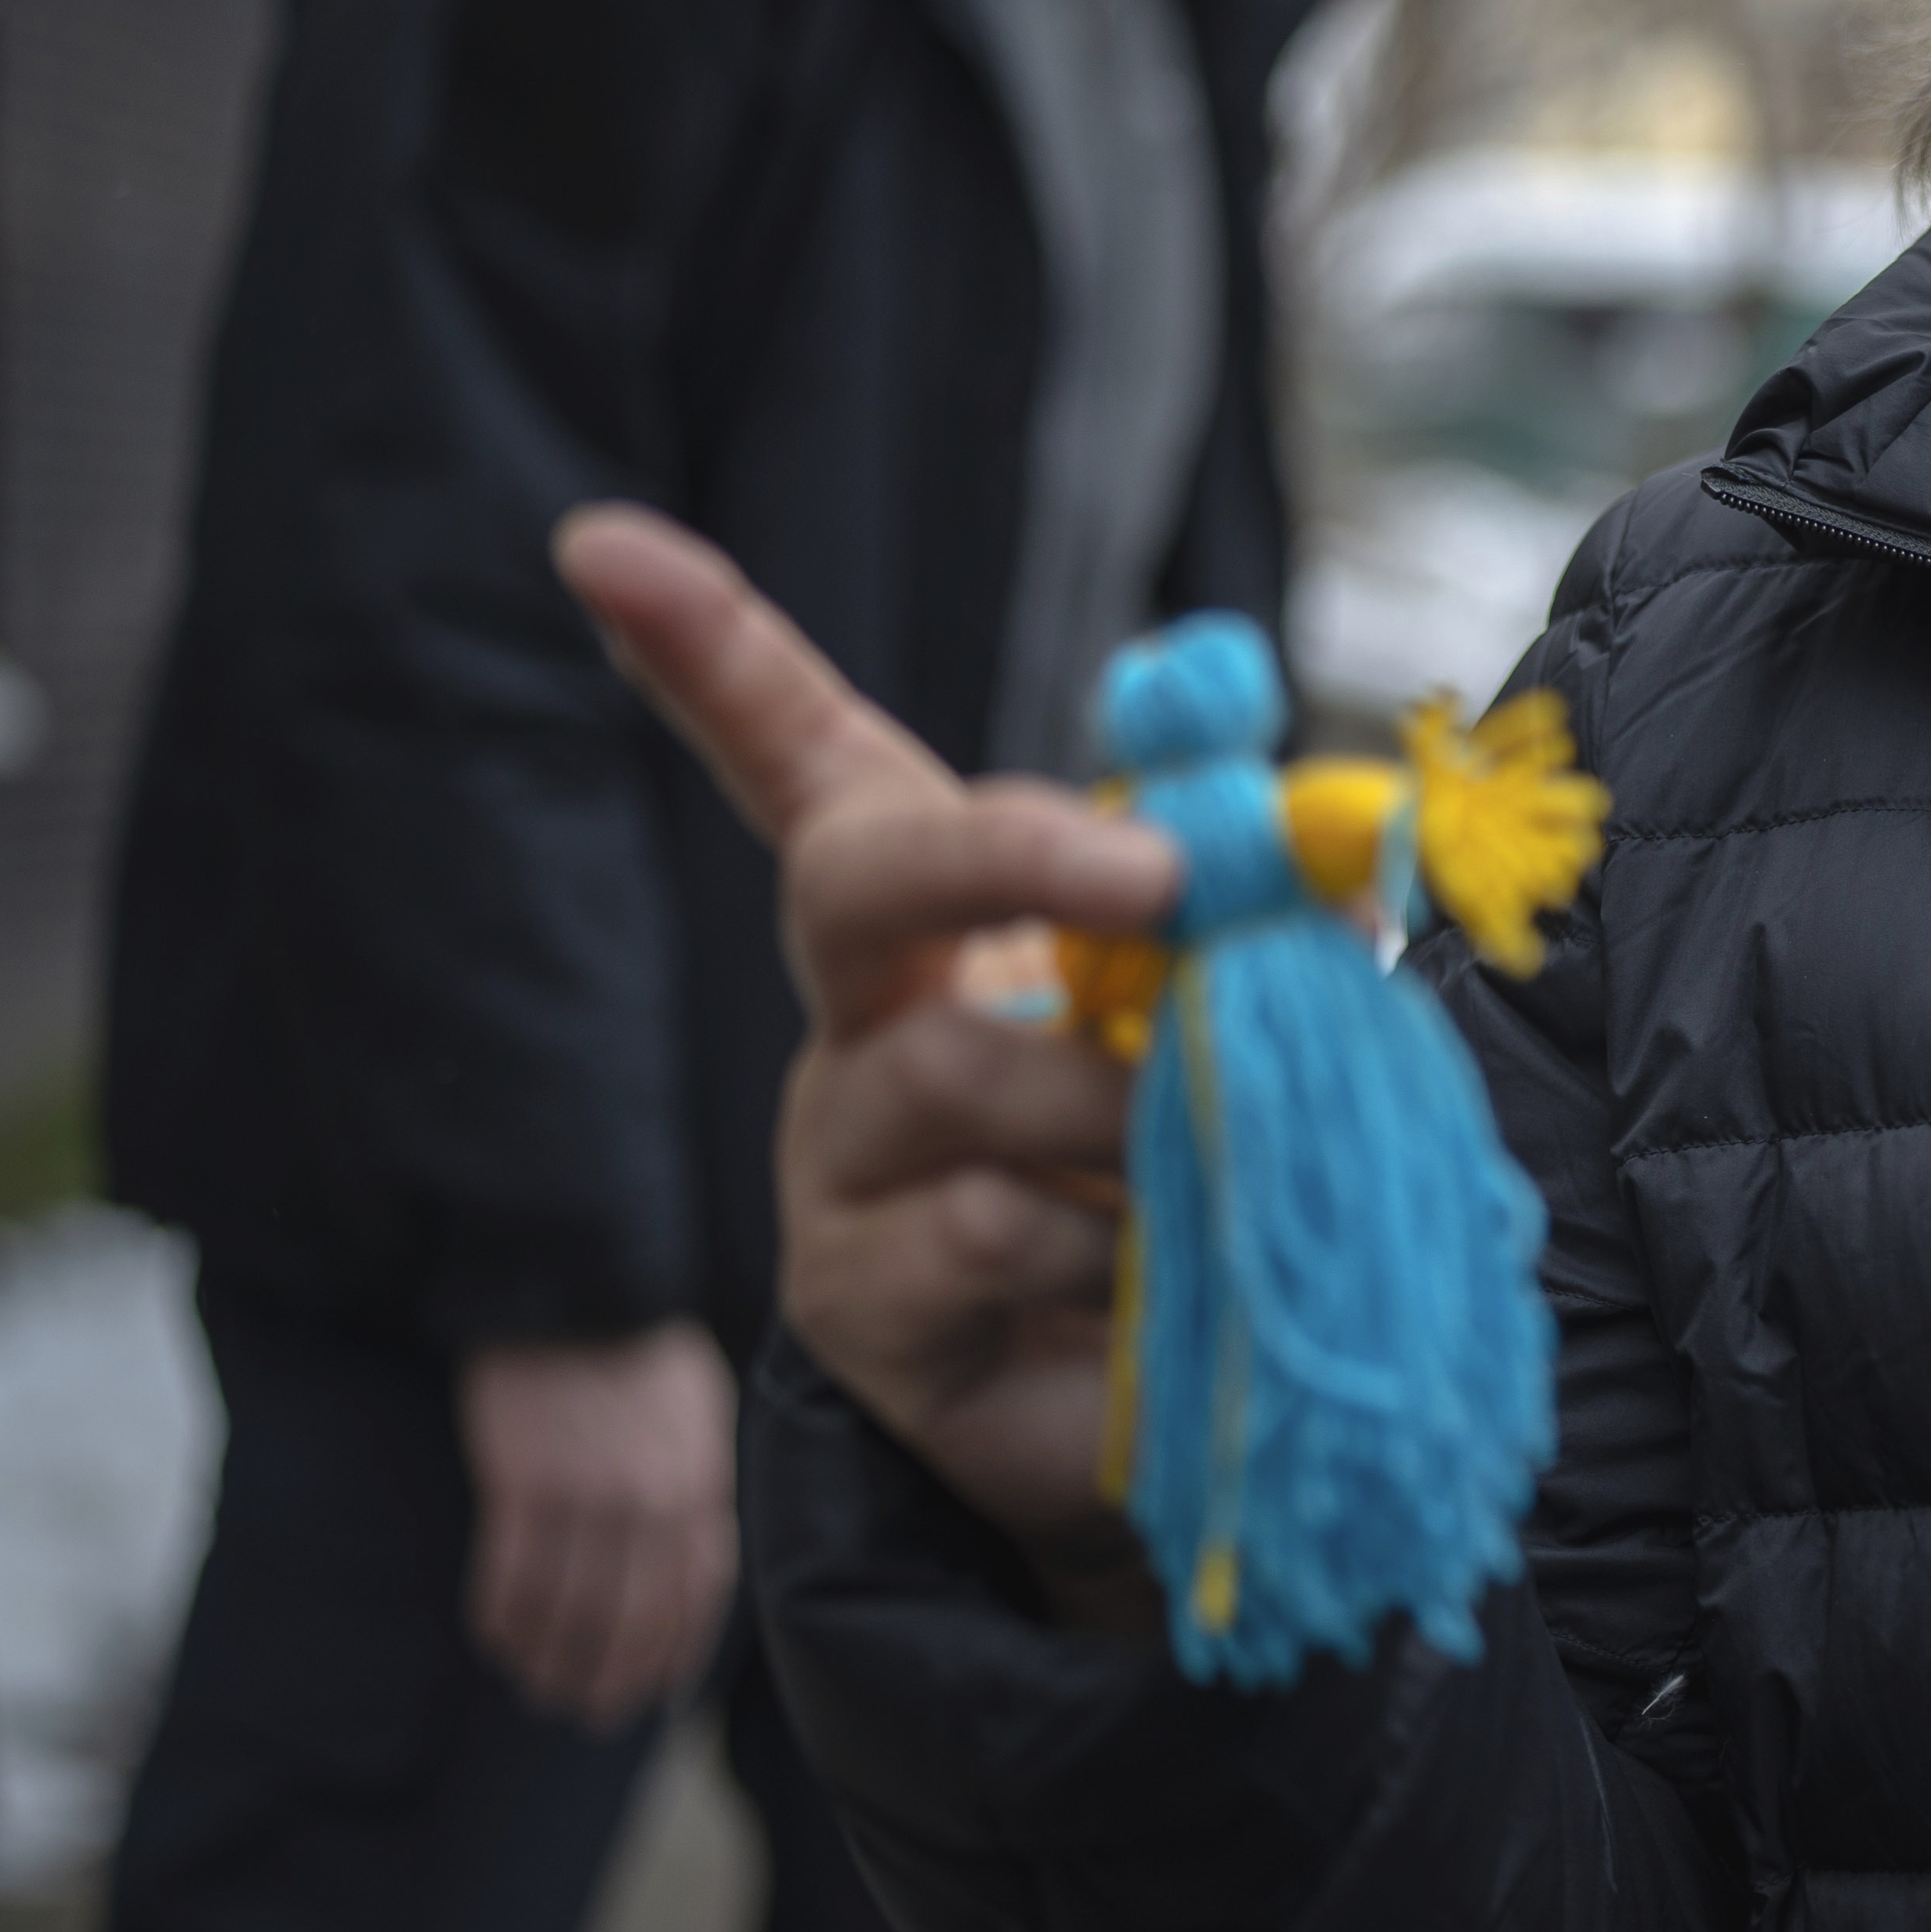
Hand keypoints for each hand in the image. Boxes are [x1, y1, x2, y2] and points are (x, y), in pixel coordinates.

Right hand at [463, 1324, 735, 1727]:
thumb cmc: (641, 1359)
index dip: (671, 1654)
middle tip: (586, 1712)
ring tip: (537, 1686)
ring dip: (550, 1658)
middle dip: (609, 1676)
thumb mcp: (698, 1425)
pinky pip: (511, 1574)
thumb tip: (690, 1576)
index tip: (652, 1696)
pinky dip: (503, 1618)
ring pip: (569, 1608)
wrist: (582, 1293)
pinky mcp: (522, 1483)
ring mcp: (587, 1495)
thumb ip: (696, 1498)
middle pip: (631, 1617)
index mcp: (702, 1486)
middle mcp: (652, 1501)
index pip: (696, 1595)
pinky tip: (496, 1641)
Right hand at [553, 506, 1179, 1627]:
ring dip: (1125, 1104)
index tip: (602, 540)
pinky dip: (1108, 1241)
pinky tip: (1154, 1268)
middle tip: (1157, 872)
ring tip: (1213, 1153)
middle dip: (1011, 850)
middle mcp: (856, 1016)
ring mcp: (836, 1158)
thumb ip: (1256, 923)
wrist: (1170, 1390)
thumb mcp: (1232, 1019)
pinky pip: (983, 1235)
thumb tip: (1328, 853)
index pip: (797, 754)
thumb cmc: (1190, 1163)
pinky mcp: (857, 1300)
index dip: (706, 651)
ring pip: (956, 1073)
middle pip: (855, 875)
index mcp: (933, 920)